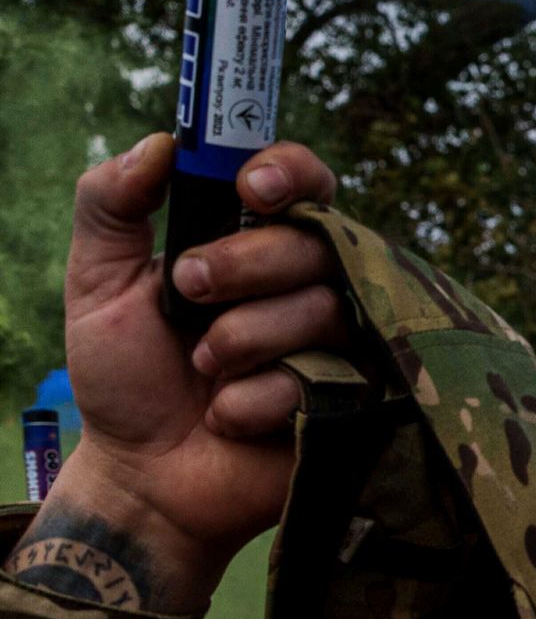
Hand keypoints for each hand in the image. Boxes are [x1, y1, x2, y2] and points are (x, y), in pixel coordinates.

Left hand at [39, 138, 355, 614]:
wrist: (143, 476)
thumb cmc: (126, 381)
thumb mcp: (97, 282)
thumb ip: (112, 204)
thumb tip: (161, 142)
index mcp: (255, 246)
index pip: (304, 183)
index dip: (291, 172)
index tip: (251, 185)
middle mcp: (308, 287)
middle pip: (316, 243)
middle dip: (242, 264)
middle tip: (188, 292)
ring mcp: (338, 345)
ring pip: (320, 311)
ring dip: (240, 342)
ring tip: (203, 372)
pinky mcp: (354, 403)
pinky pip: (317, 380)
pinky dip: (252, 400)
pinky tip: (228, 419)